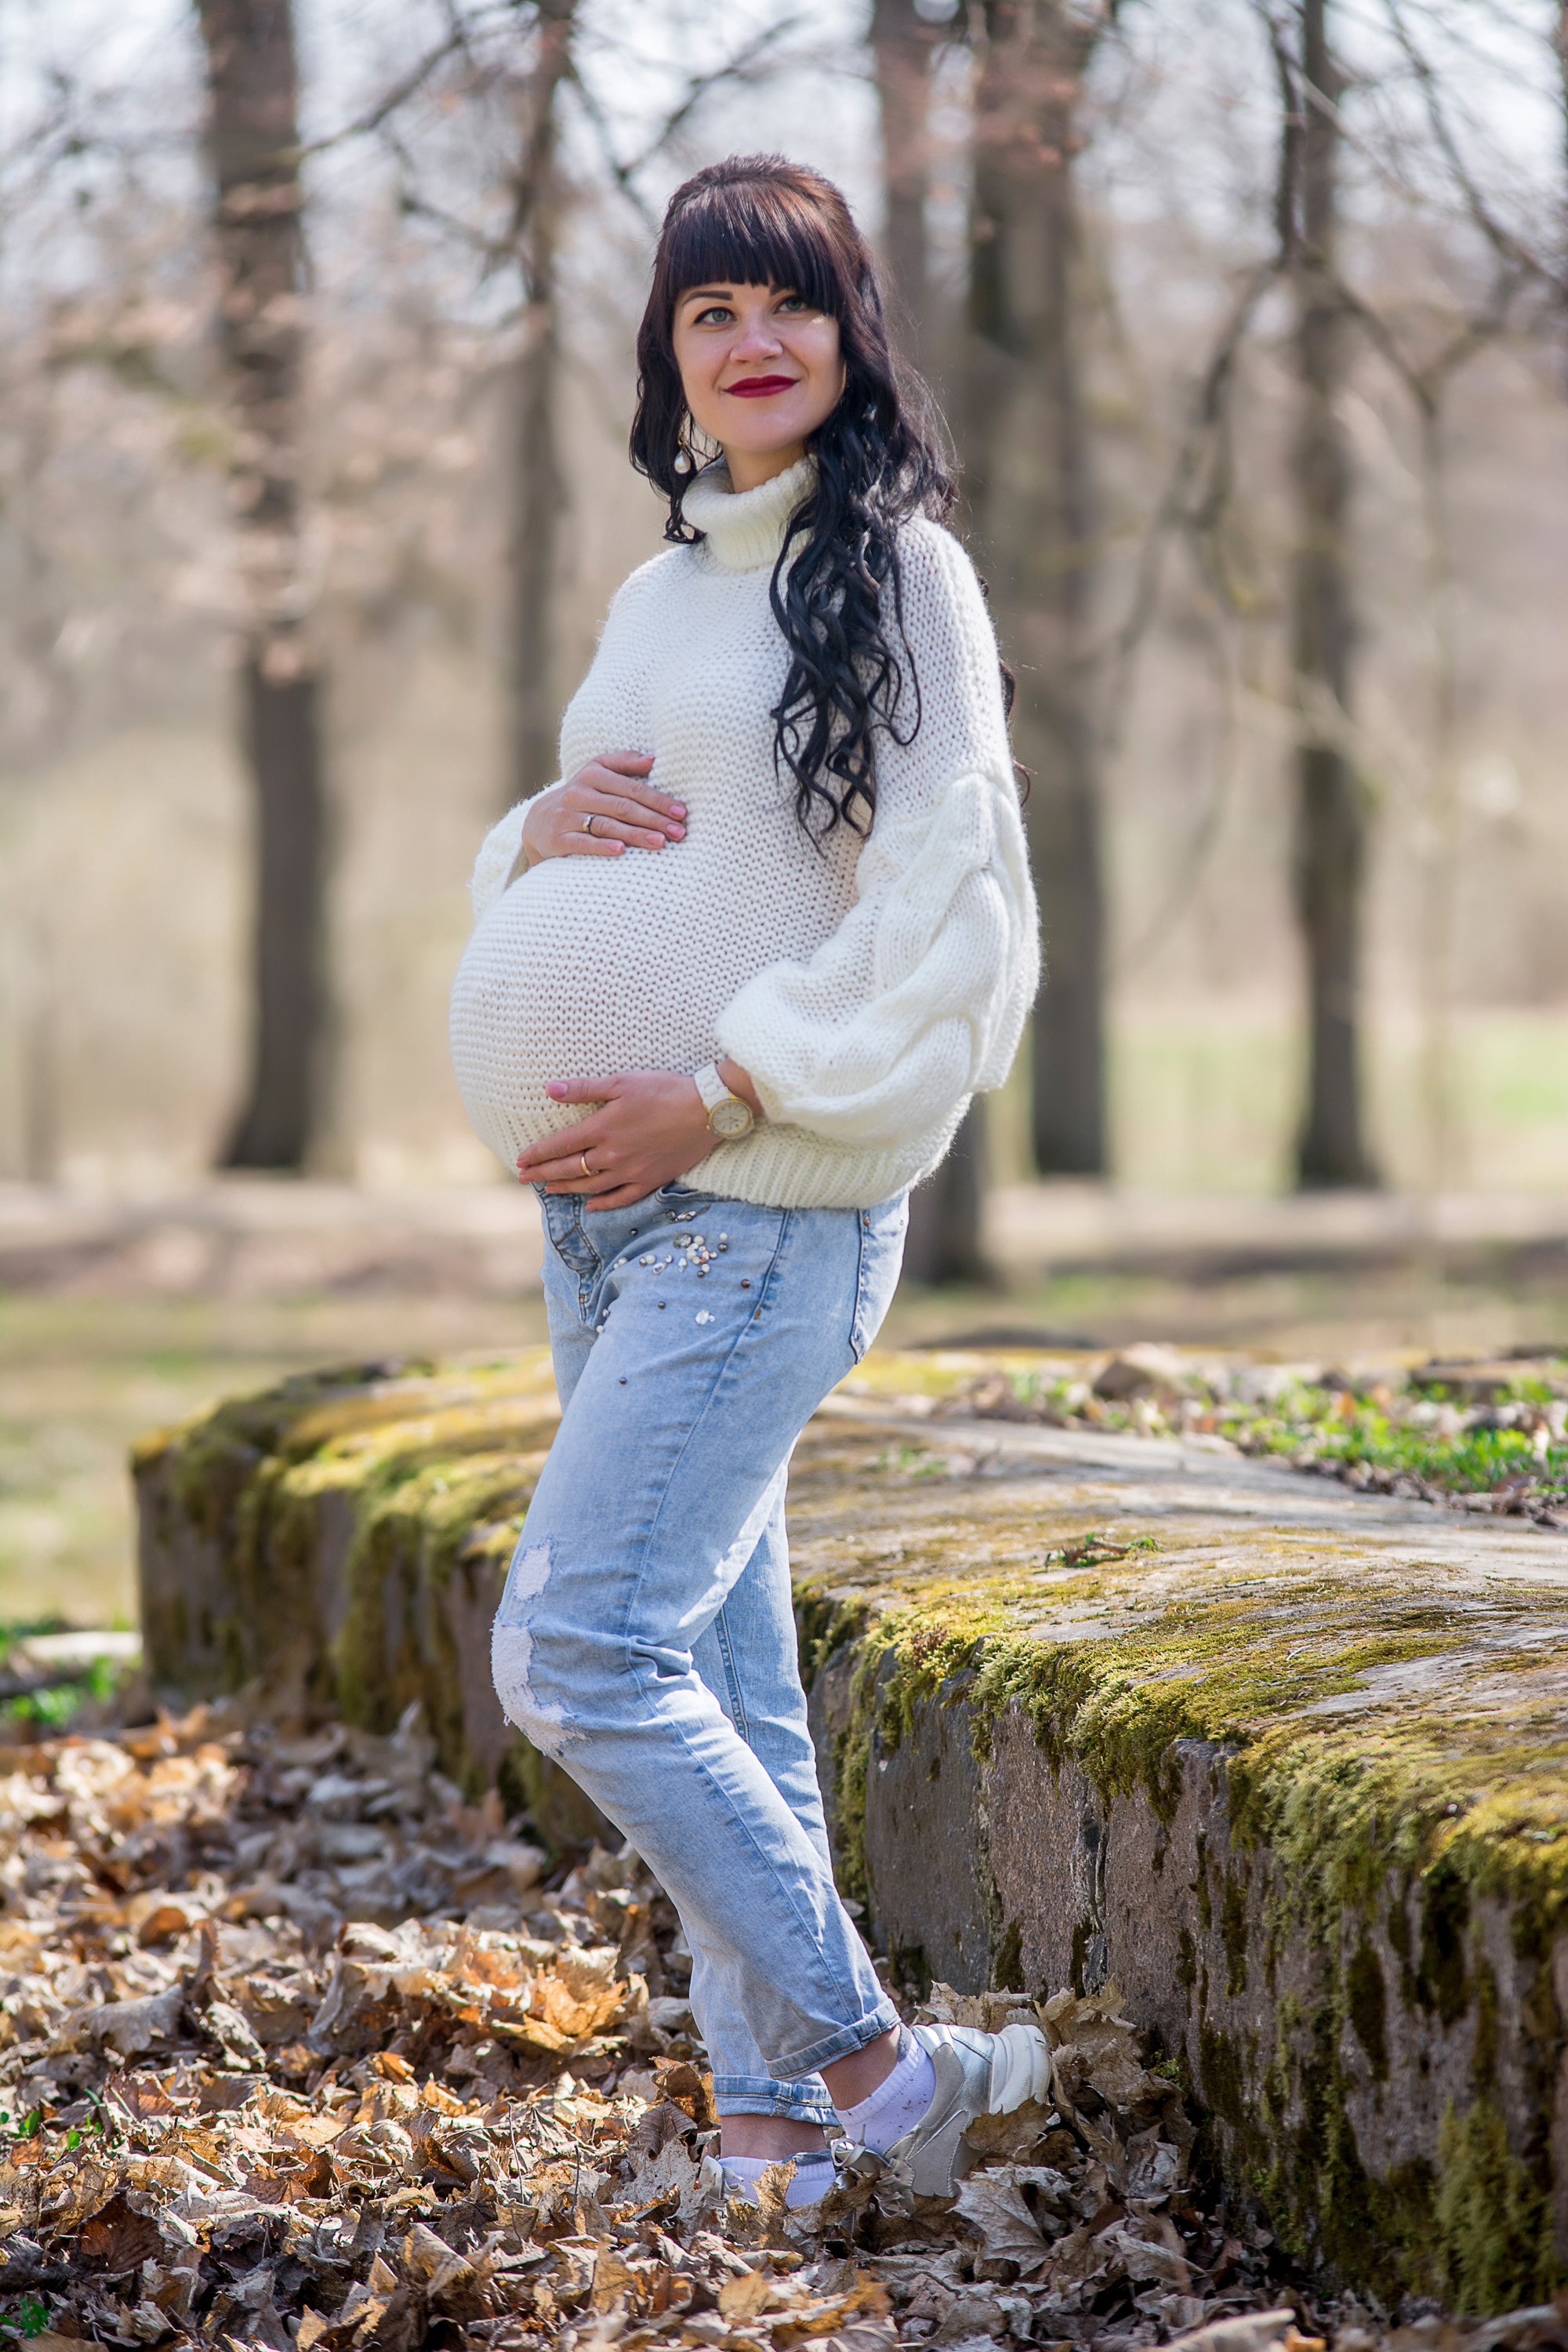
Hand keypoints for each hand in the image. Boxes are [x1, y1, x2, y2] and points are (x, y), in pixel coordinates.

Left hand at [515, 1063, 761, 1210]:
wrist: (707, 1111)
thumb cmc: (665, 1090)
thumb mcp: (622, 1082)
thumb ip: (584, 1089)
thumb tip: (549, 1089)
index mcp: (603, 1128)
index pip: (560, 1146)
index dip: (538, 1154)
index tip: (520, 1160)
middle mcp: (613, 1155)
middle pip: (570, 1169)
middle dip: (543, 1174)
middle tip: (524, 1178)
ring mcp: (632, 1171)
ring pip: (591, 1187)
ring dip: (566, 1189)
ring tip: (549, 1190)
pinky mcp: (651, 1180)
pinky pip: (621, 1199)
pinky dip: (603, 1204)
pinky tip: (590, 1206)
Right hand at [517, 753, 684, 869]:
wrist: (538, 822)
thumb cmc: (582, 796)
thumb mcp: (597, 772)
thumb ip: (624, 763)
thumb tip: (653, 759)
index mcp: (592, 773)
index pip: (631, 787)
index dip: (657, 800)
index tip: (680, 812)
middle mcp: (578, 793)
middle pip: (622, 807)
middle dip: (653, 820)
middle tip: (678, 832)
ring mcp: (566, 816)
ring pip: (606, 825)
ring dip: (636, 834)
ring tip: (660, 843)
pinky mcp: (556, 838)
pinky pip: (582, 843)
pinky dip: (602, 847)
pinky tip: (621, 851)